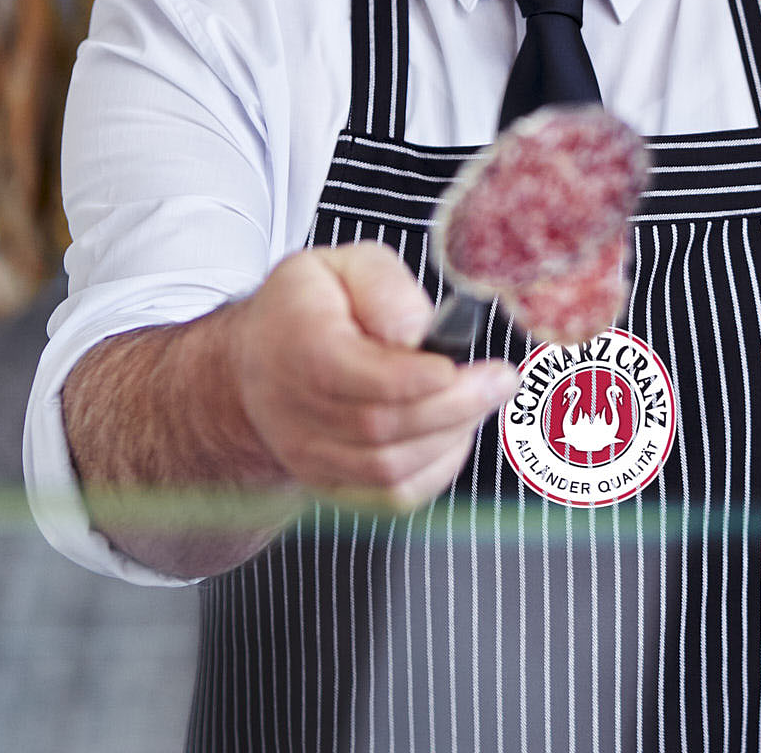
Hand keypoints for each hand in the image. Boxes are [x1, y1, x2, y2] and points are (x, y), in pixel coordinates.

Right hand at [228, 243, 517, 512]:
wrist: (260, 361)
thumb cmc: (312, 306)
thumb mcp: (344, 265)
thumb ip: (384, 286)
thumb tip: (416, 330)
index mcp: (298, 346)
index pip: (359, 378)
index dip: (417, 379)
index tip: (457, 364)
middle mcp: (295, 411)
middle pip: (382, 428)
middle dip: (454, 406)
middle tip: (500, 379)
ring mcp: (310, 456)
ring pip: (390, 469)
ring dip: (450, 436)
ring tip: (480, 399)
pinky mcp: (330, 483)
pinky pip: (392, 496)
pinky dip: (437, 470)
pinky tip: (456, 432)